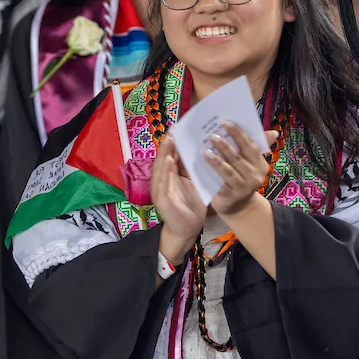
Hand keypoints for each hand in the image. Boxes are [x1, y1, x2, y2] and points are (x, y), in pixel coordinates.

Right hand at [151, 137, 205, 264]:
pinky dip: (165, 171)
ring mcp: (160, 190)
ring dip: (164, 153)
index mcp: (169, 177)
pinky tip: (168, 160)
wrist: (186, 231)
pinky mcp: (162, 200)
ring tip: (169, 139)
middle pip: (163, 159)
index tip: (178, 128)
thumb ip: (190, 169)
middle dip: (167, 144)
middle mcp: (161, 181)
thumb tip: (198, 148)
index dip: (172, 142)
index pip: (170, 156)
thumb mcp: (192, 184)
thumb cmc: (189, 207)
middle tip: (173, 128)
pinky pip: (163, 183)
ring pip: (161, 168)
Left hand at [208, 124, 278, 216]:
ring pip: (229, 169)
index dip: (239, 133)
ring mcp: (243, 187)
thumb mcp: (251, 163)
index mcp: (260, 164)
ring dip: (218, 158)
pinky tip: (205, 160)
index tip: (226, 122)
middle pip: (239, 157)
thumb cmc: (242, 178)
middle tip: (214, 134)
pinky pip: (220, 181)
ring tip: (207, 148)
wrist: (238, 207)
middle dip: (227, 144)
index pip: (251, 146)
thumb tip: (274, 132)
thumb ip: (255, 146)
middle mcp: (254, 176)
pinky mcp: (231, 195)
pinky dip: (213, 169)